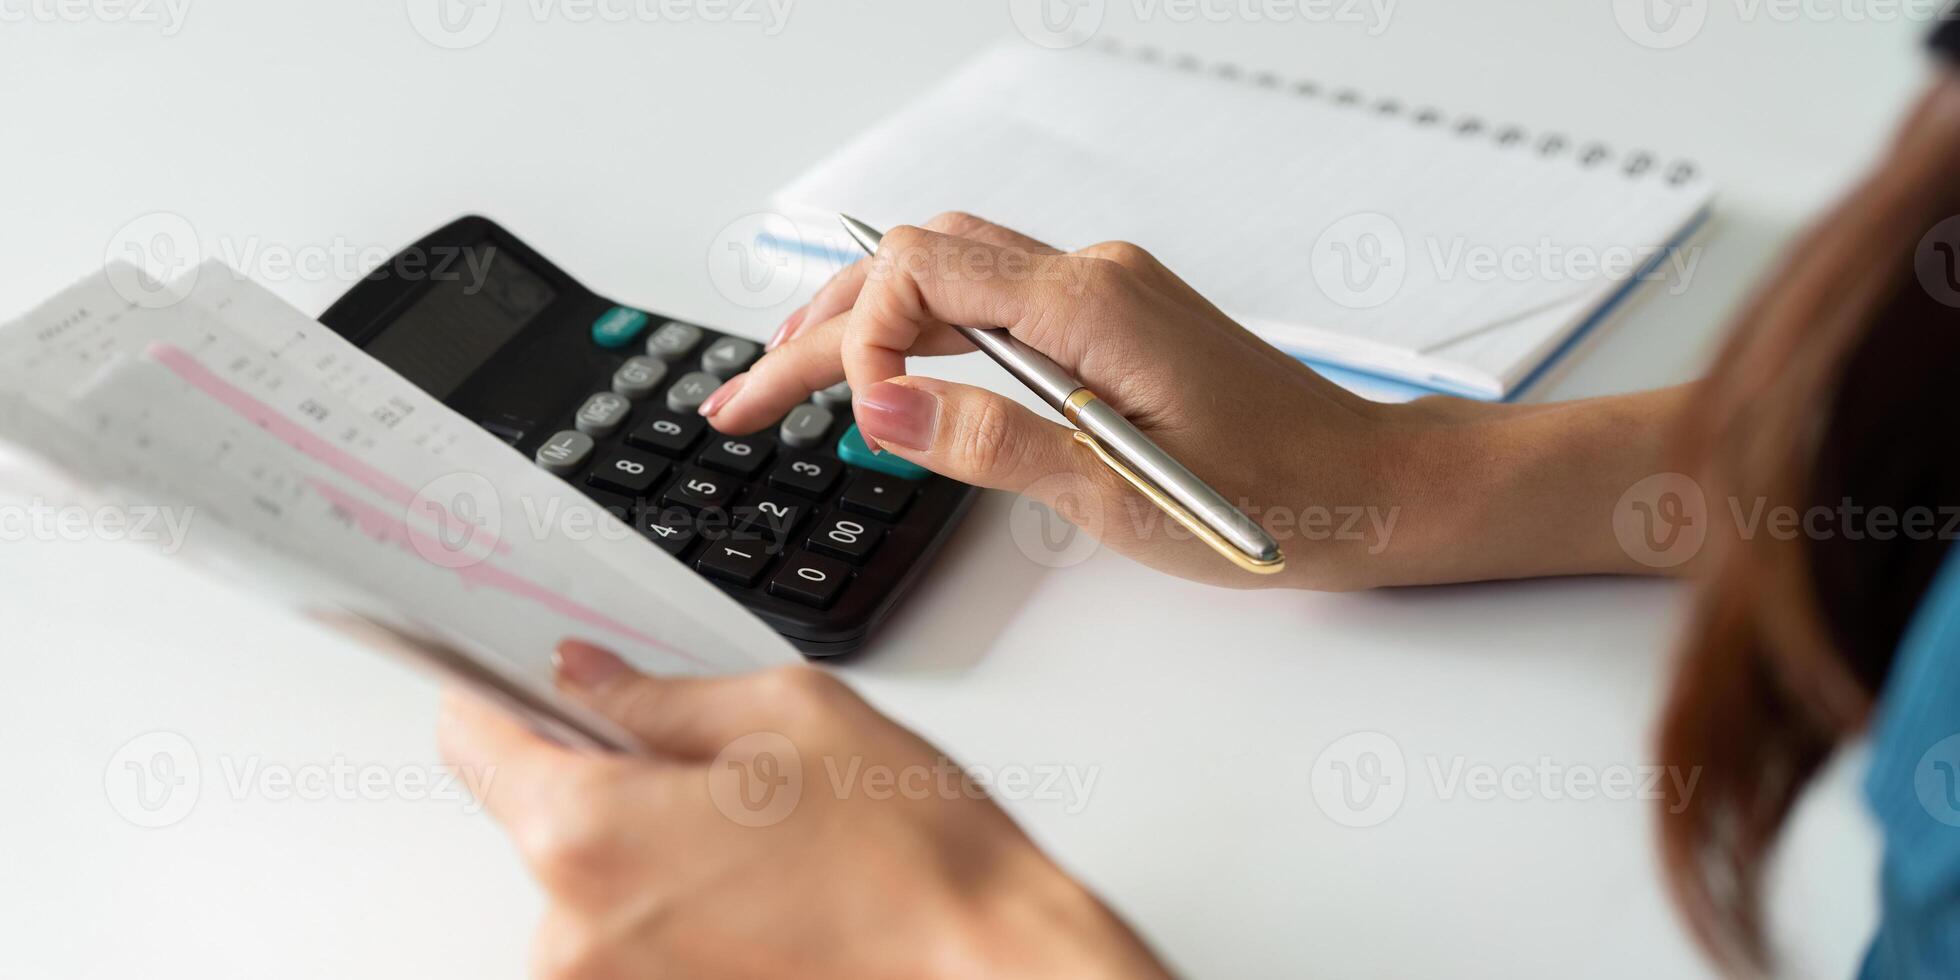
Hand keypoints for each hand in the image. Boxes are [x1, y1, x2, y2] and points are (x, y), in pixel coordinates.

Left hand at [439, 640, 1171, 979]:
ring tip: (761, 835)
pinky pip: (628, 936)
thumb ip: (659, 693)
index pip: (474, 741)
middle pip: (535, 812)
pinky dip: (673, 903)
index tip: (508, 674)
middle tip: (711, 759)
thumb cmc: (909, 858)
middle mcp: (576, 932)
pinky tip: (762, 884)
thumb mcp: (788, 713)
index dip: (496, 692)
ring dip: (644, 844)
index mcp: (590, 833)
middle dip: (602, 771)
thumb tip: (588, 677)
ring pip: (588, 877)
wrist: (984, 966)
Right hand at [703, 212, 1420, 588]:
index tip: (855, 422)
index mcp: (1091, 303)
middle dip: (820, 331)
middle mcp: (1091, 277)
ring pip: (947, 278)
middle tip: (741, 403)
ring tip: (782, 381)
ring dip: (859, 326)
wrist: (1370, 489)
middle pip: (916, 266)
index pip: (922, 270)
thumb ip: (991, 442)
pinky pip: (990, 302)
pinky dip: (921, 334)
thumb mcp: (1118, 494)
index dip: (861, 339)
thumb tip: (880, 408)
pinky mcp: (1111, 321)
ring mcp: (1102, 293)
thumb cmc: (1273, 498)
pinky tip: (888, 376)